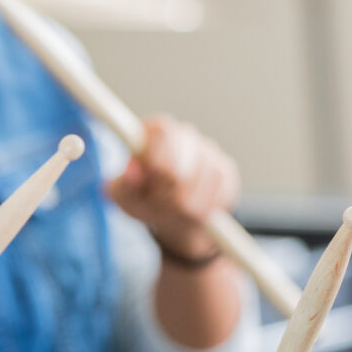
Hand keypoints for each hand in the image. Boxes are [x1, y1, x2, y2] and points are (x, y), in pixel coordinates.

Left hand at [105, 115, 241, 261]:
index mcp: (154, 132)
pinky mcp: (226, 171)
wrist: (174, 220)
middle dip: (170, 187)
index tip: (150, 182)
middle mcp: (183, 135)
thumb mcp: (126, 197)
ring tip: (174, 212)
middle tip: (160, 203)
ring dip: (186, 204)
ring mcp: (209, 151)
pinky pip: (221, 191)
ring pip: (203, 178)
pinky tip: (194, 211)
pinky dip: (205, 208)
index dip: (158, 157)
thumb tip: (131, 170)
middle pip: (185, 153)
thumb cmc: (144, 201)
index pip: (161, 131)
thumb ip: (125, 184)